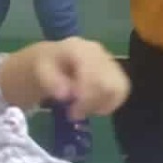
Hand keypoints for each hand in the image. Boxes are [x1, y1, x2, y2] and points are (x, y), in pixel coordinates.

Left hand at [14, 37, 130, 118]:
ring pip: (119, 87)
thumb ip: (52, 81)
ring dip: (102, 104)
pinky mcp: (115, 71)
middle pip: (109, 82)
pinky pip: (122, 90)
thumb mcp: (40, 71)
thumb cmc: (45, 66)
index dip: (86, 95)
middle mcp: (98, 51)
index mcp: (78, 48)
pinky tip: (94, 107)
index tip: (72, 111)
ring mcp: (109, 60)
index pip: (92, 72)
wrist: (51, 59)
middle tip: (74, 113)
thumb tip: (66, 94)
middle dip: (93, 102)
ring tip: (84, 110)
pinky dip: (110, 103)